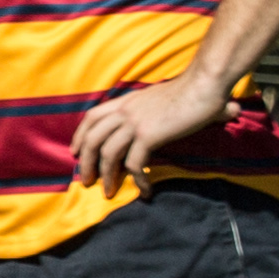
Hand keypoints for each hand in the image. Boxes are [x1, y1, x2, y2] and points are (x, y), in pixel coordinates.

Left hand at [71, 71, 231, 190]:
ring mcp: (134, 123)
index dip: (79, 136)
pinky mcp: (148, 135)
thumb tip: (156, 123)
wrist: (203, 85)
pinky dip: (138, 180)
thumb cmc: (189, 91)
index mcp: (124, 101)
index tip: (75, 152)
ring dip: (106, 176)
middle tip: (86, 181)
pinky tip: (145, 191)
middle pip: (92, 139)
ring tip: (108, 192)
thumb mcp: (156, 98)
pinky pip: (135, 164)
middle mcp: (124, 111)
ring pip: (108, 154)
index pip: (91, 117)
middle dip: (86, 162)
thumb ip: (148, 110)